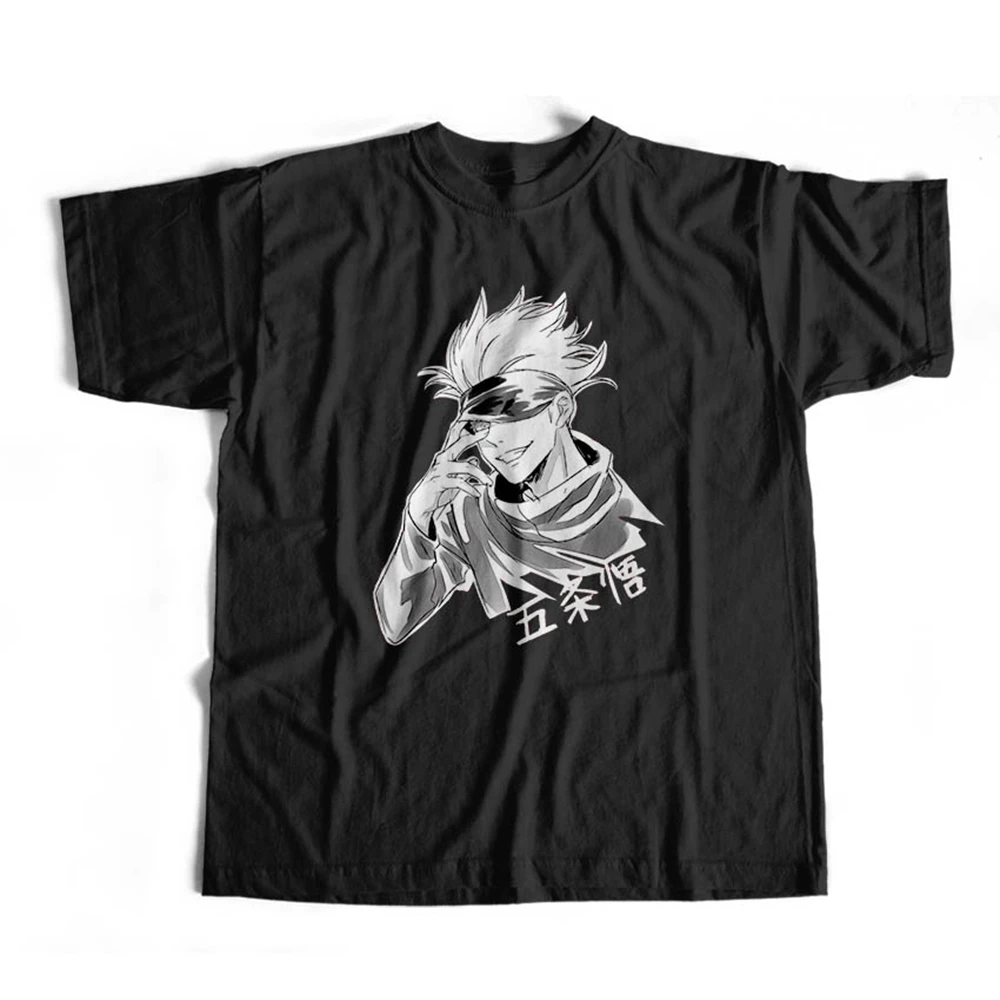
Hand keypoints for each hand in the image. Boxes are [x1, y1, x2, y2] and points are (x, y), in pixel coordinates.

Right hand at [406, 420, 491, 534]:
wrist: (421, 503)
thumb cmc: (439, 489)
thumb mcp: (454, 477)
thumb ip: (463, 468)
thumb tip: (474, 460)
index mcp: (446, 456)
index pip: (457, 439)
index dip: (470, 431)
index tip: (484, 425)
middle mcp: (442, 459)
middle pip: (459, 444)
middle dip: (473, 437)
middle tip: (486, 431)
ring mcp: (440, 470)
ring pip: (466, 467)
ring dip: (480, 475)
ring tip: (488, 483)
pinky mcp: (439, 482)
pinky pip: (459, 482)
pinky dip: (471, 488)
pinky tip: (477, 493)